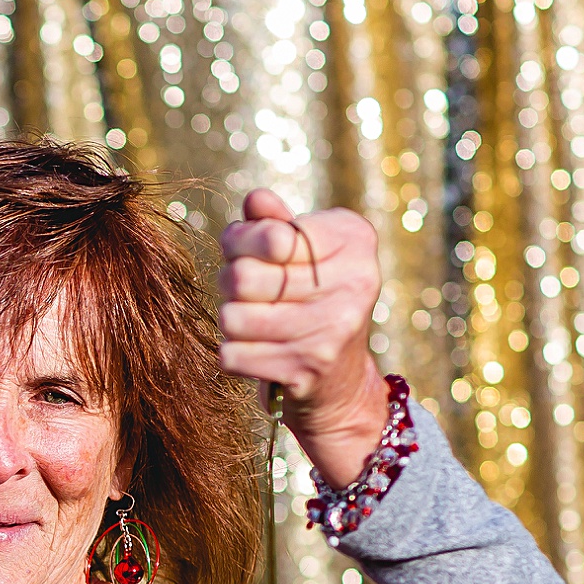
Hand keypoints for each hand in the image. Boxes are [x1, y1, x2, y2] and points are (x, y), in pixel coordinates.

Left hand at [218, 188, 390, 489]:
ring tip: (250, 320)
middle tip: (242, 290)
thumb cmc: (313, 300)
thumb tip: (255, 201)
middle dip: (229, 282)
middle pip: (243, 276)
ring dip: (230, 320)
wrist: (340, 382)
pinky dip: (233, 354)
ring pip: (232, 317)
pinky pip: (232, 355)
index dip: (239, 241)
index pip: (271, 236)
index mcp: (354, 241)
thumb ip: (276, 222)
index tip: (240, 249)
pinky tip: (255, 351)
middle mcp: (353, 283)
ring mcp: (332, 329)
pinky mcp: (307, 370)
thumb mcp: (305, 252)